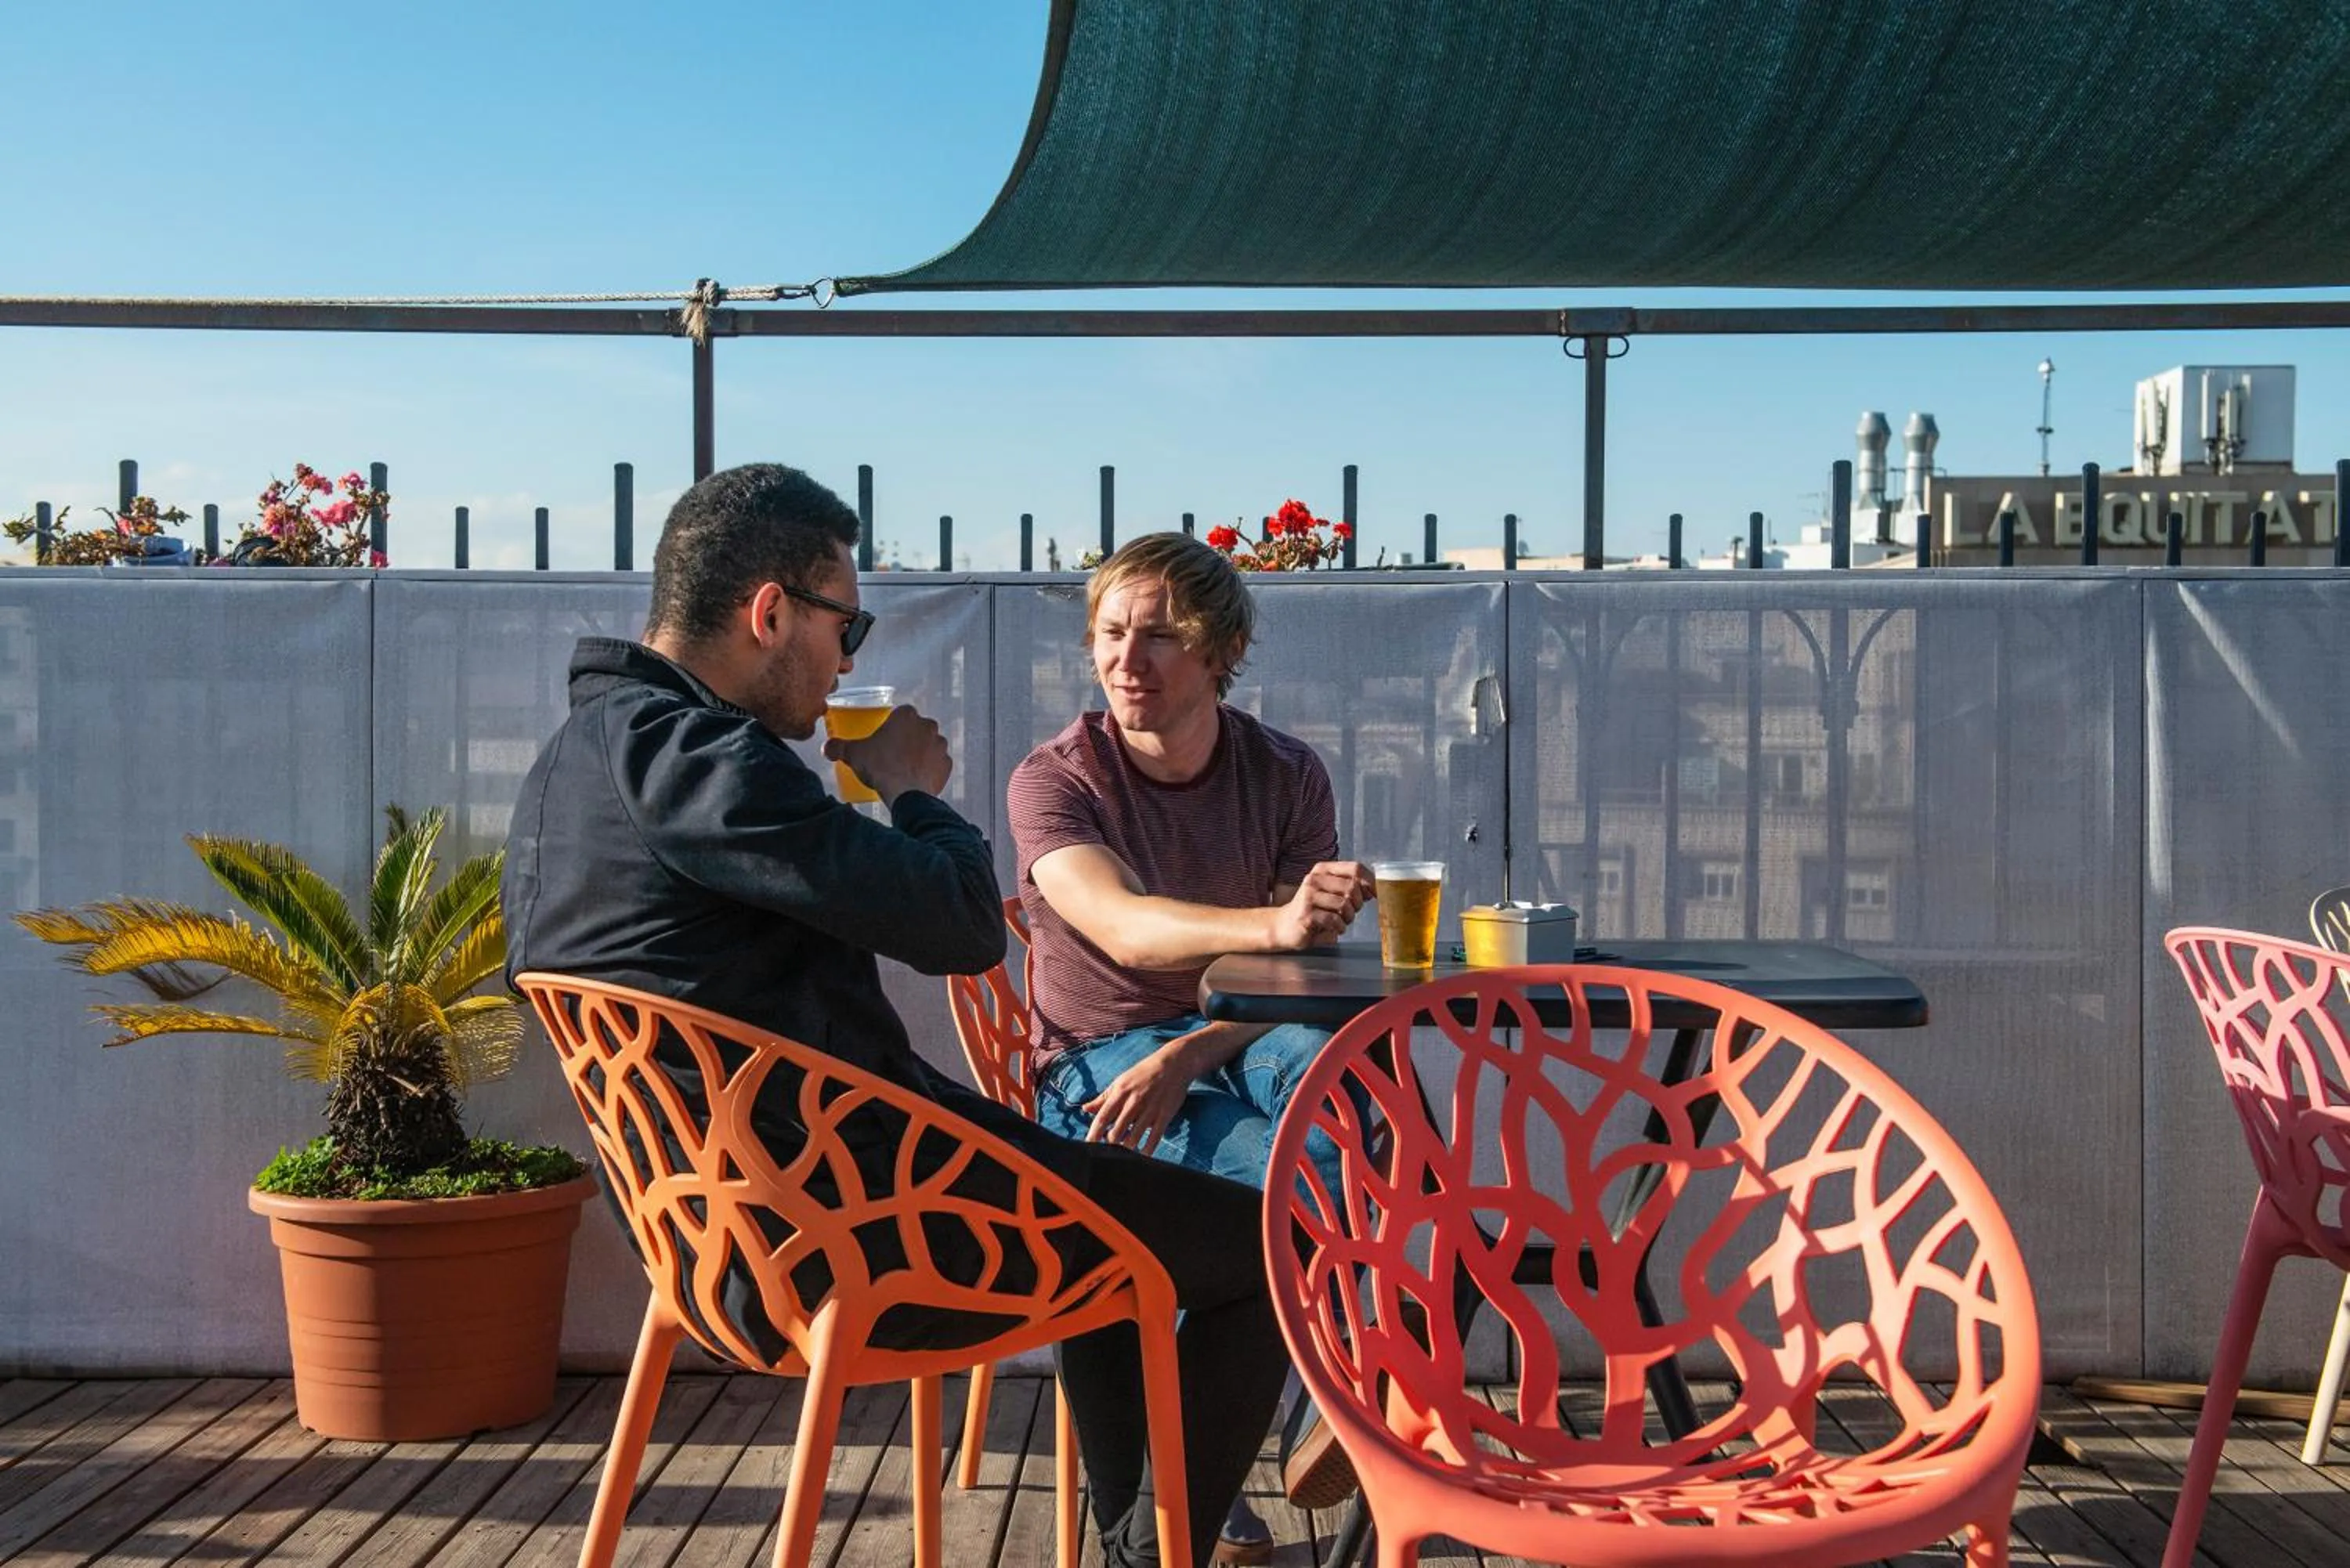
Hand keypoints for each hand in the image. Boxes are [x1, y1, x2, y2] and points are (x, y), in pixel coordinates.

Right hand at [824, 705, 950, 802]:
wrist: (905, 794)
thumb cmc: (880, 767)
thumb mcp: (853, 754)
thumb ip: (838, 747)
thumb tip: (826, 747)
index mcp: (907, 715)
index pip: (899, 714)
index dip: (891, 725)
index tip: (883, 738)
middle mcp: (928, 725)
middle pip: (915, 728)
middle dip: (906, 738)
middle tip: (891, 753)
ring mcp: (941, 745)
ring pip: (929, 744)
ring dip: (920, 752)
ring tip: (904, 767)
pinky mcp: (947, 764)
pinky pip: (938, 763)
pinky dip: (930, 768)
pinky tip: (917, 777)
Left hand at [1080, 1043, 1194, 1153]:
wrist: (1174, 1064)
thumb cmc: (1144, 1073)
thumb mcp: (1121, 1081)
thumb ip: (1103, 1098)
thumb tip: (1085, 1109)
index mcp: (1120, 1092)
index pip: (1102, 1118)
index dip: (1093, 1135)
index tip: (1088, 1146)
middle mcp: (1133, 1102)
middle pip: (1116, 1132)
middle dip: (1110, 1145)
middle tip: (1108, 1150)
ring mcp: (1150, 1110)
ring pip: (1133, 1138)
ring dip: (1126, 1149)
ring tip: (1124, 1151)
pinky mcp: (1164, 1115)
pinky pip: (1154, 1139)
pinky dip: (1146, 1150)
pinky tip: (1142, 1154)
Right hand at [1269, 860, 1373, 949]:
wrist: (1283, 926)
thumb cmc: (1312, 909)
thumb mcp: (1330, 892)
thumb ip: (1349, 886)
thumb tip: (1374, 888)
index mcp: (1322, 869)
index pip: (1355, 868)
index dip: (1370, 882)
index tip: (1374, 895)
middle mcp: (1314, 879)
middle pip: (1352, 887)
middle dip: (1358, 904)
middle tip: (1351, 912)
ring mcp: (1308, 896)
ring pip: (1344, 904)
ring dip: (1348, 917)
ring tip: (1341, 922)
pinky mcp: (1306, 915)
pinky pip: (1334, 920)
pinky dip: (1340, 927)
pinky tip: (1335, 929)